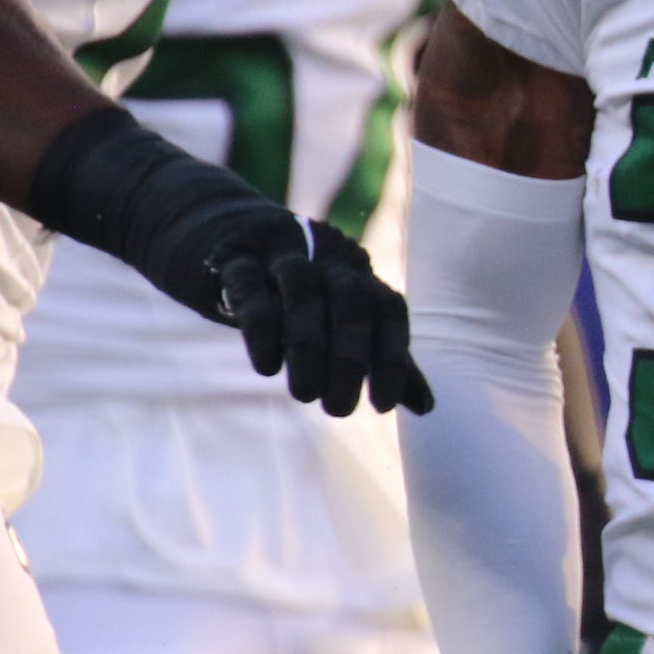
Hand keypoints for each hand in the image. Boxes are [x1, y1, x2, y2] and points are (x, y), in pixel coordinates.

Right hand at [212, 214, 435, 418]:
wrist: (226, 242)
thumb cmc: (294, 296)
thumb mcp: (339, 321)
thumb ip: (380, 357)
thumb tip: (426, 406)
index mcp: (358, 271)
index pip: (389, 309)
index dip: (392, 358)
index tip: (381, 407)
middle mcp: (326, 255)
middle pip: (351, 297)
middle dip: (349, 358)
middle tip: (338, 411)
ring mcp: (279, 251)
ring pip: (302, 286)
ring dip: (308, 346)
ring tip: (305, 395)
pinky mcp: (233, 259)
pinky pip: (250, 288)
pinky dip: (262, 330)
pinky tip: (267, 368)